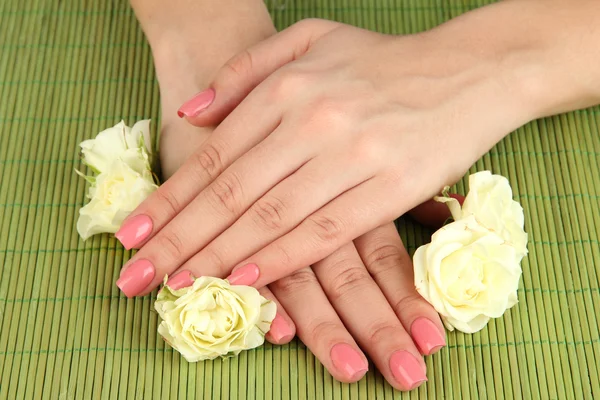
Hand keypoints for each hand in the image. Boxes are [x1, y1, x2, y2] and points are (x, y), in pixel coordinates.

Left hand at [115, 18, 530, 295]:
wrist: (470, 70)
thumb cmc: (384, 60)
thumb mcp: (310, 40)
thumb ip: (245, 72)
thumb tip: (191, 113)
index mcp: (289, 89)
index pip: (214, 157)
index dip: (169, 200)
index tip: (133, 236)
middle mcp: (313, 122)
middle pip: (231, 193)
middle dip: (178, 240)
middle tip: (136, 276)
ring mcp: (352, 156)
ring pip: (270, 216)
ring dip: (219, 256)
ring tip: (178, 284)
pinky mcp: (390, 188)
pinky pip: (325, 231)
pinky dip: (282, 257)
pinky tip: (247, 278)